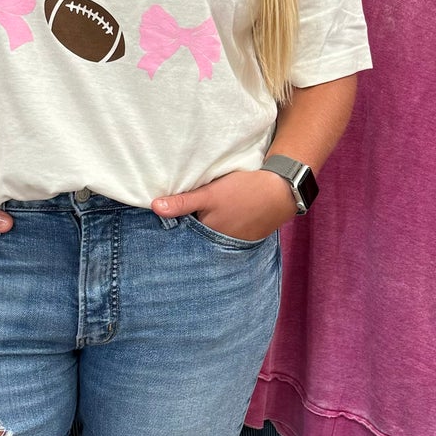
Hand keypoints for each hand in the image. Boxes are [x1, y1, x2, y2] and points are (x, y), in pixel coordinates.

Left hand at [152, 169, 295, 242]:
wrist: (281, 191)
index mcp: (209, 235)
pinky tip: (225, 217)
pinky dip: (224, 228)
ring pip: (213, 236)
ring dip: (208, 228)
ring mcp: (235, 242)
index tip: (164, 223)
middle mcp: (221, 244)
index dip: (177, 227)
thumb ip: (183, 202)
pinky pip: (228, 235)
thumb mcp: (210, 194)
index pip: (185, 235)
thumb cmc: (244, 191)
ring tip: (206, 216)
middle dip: (191, 230)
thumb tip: (155, 207)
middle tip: (185, 217)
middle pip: (199, 237)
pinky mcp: (247, 237)